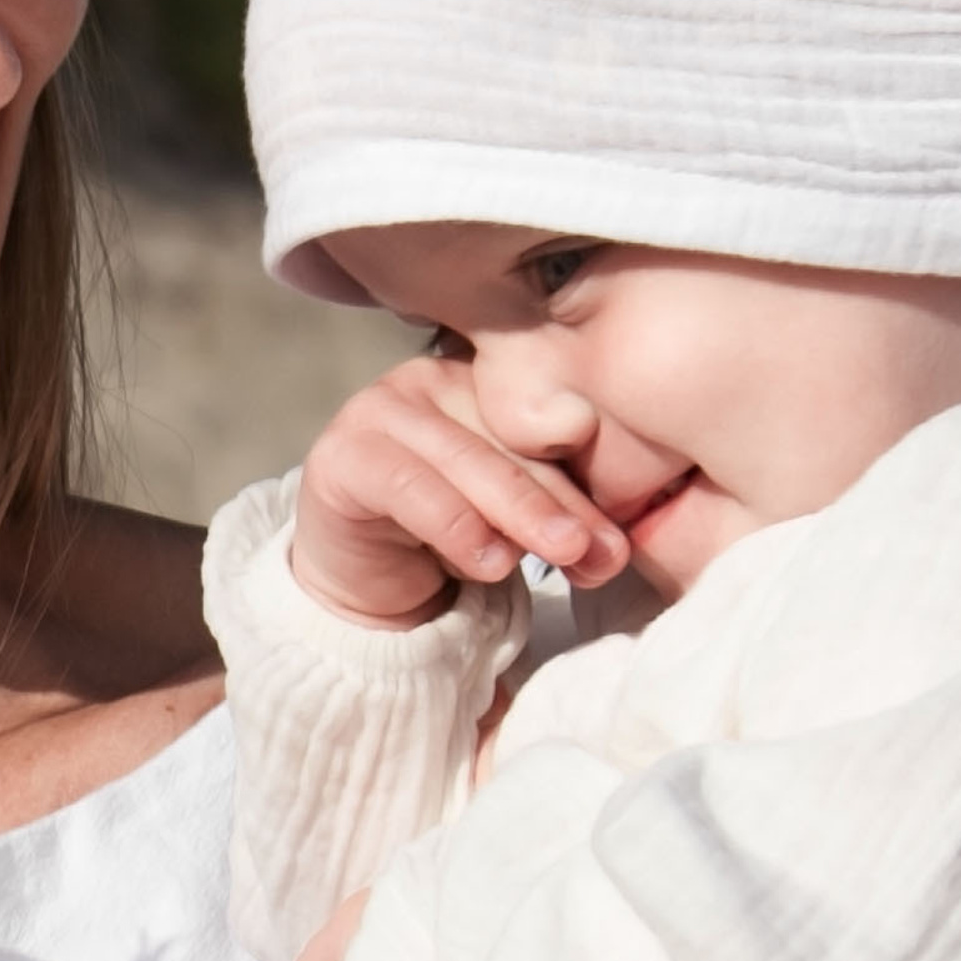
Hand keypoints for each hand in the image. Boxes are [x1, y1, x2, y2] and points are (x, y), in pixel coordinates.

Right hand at [291, 355, 628, 627]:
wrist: (368, 583)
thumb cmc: (451, 539)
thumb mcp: (516, 523)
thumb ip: (560, 520)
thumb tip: (612, 552)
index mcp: (481, 378)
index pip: (540, 421)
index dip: (583, 480)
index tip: (619, 541)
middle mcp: (429, 377)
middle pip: (508, 436)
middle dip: (559, 500)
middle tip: (598, 551)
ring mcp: (380, 407)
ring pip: (465, 458)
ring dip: (519, 511)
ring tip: (563, 553)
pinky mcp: (342, 453)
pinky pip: (408, 486)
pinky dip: (455, 527)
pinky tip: (491, 563)